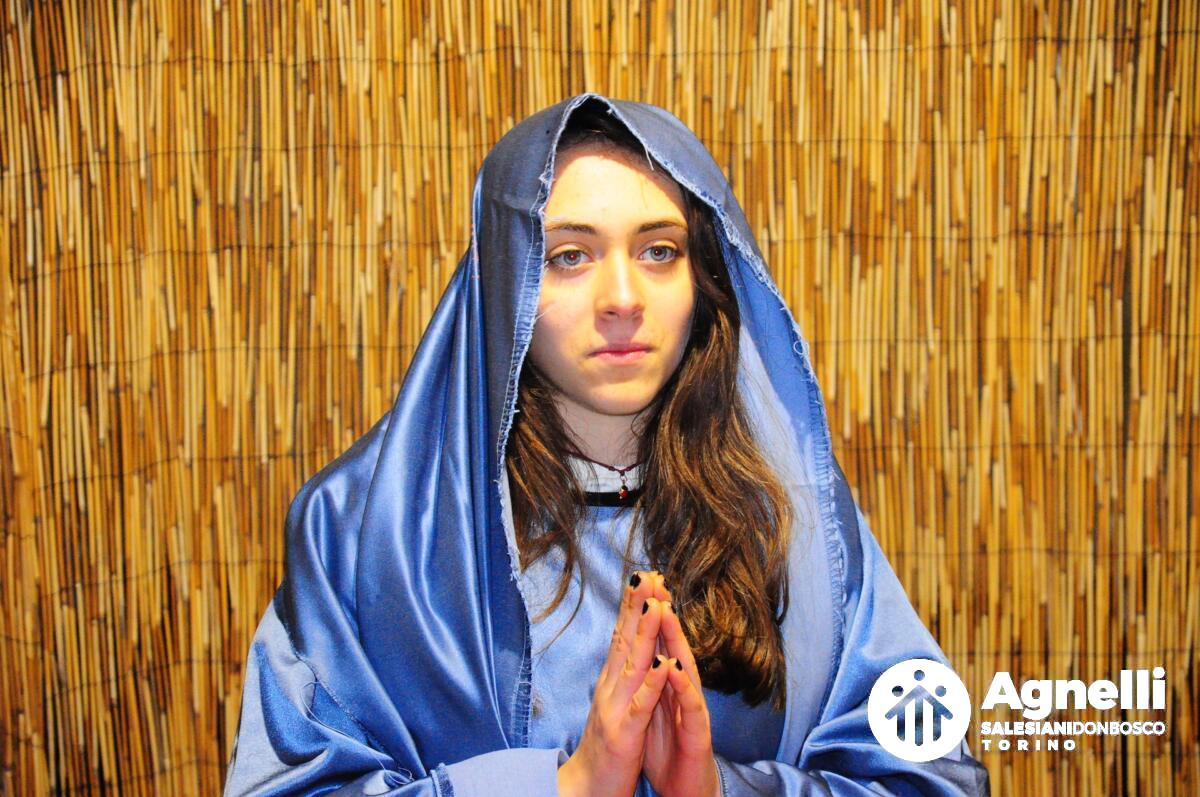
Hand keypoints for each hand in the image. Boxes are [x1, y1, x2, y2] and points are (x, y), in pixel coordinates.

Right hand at [557, 572, 671, 796]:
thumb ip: (622, 675)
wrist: (585, 790)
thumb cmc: (605, 749)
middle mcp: (610, 689)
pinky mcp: (625, 734)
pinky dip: (651, 684)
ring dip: (644, 633)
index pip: (623, 635)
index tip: (645, 574)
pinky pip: (640, 706)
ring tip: (655, 604)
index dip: (634, 605)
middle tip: (647, 572)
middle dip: (637, 606)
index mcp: (612, 682)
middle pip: (624, 640)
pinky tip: (661, 664)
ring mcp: (616, 710)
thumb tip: (628, 644)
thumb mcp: (614, 705)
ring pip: (632, 664)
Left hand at [642, 577, 720, 796]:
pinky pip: (689, 706)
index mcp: (666, 685)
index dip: (647, 613)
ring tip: (664, 612)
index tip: (638, 581)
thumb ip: (646, 680)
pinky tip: (674, 667)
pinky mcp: (697, 734)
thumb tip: (637, 650)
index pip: (656, 643)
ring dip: (675, 640)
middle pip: (672, 645)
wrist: (685, 792)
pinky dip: (681, 686)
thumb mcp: (651, 711)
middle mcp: (681, 690)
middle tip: (654, 581)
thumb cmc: (668, 752)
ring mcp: (691, 710)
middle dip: (663, 613)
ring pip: (684, 668)